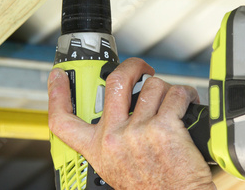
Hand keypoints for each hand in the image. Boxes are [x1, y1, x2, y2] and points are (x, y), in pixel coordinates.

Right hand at [48, 58, 214, 189]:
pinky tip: (187, 104)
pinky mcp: (165, 127)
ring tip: (172, 102)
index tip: (59, 76)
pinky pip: (176, 94)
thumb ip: (112, 140)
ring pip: (153, 86)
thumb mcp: (117, 166)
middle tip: (142, 69)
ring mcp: (138, 131)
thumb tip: (120, 111)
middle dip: (133, 66)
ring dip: (166, 90)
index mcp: (98, 149)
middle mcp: (114, 138)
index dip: (57, 94)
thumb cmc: (154, 187)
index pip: (64, 120)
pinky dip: (186, 95)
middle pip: (116, 82)